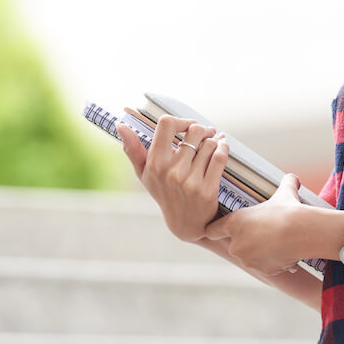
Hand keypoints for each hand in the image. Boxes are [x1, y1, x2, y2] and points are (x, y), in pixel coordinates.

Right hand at [117, 114, 229, 241]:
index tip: (188, 126)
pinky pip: (219, 158)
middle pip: (194, 131)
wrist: (185, 223)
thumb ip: (132, 148)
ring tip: (215, 141)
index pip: (167, 124)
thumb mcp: (144, 173)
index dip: (181, 120)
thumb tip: (120, 125)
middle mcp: (171, 171)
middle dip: (202, 129)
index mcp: (155, 163)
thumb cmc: (164, 192)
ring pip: (210, 144)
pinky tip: (222, 146)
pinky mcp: (207, 189)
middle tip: (206, 132)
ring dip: (215, 139)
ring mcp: (190, 181)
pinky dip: (223, 147)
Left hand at [204, 173, 307, 275]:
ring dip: (258, 253)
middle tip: (262, 233)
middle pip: (233, 245)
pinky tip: (284, 253)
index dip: (217, 230)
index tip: (223, 229)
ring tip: (275, 243)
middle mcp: (236, 244)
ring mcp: (248, 259)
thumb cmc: (288, 210)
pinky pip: (265, 267)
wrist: (302, 232)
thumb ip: (285, 184)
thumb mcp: (284, 193)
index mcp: (233, 224)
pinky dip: (272, 263)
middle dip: (245, 242)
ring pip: (250, 257)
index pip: (211, 230)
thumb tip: (293, 178)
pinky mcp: (262, 270)